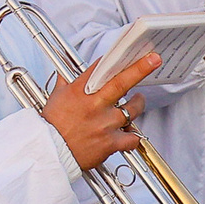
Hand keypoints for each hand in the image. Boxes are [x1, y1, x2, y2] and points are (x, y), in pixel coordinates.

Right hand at [41, 52, 153, 171]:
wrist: (50, 152)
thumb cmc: (52, 125)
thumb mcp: (55, 98)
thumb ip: (64, 83)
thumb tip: (64, 73)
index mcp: (79, 91)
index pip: (100, 68)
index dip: (115, 58)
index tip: (128, 51)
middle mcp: (94, 105)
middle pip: (121, 83)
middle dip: (139, 69)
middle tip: (154, 59)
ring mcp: (104, 124)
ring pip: (132, 110)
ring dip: (138, 104)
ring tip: (139, 100)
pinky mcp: (110, 142)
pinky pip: (131, 138)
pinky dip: (133, 136)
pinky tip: (130, 133)